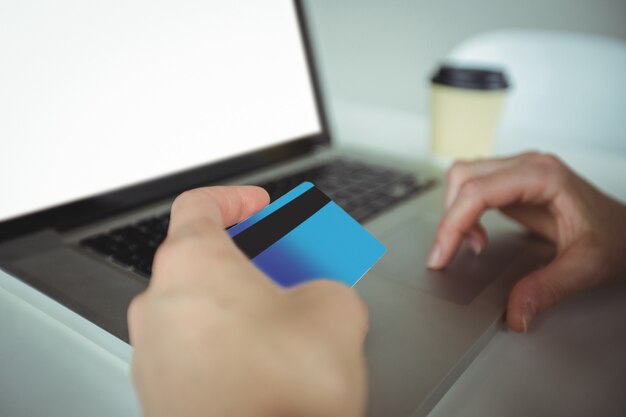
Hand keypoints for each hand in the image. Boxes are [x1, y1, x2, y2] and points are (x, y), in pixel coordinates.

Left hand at [128, 186, 367, 416]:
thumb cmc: (280, 392)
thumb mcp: (335, 310)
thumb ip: (325, 283)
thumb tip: (320, 296)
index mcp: (192, 265)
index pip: (198, 205)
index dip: (234, 198)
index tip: (258, 206)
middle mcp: (159, 304)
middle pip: (200, 260)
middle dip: (249, 260)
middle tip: (287, 271)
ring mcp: (153, 353)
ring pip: (196, 308)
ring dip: (238, 305)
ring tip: (284, 323)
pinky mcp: (159, 395)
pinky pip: (192, 350)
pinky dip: (225, 344)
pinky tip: (263, 365)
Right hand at [428, 152, 625, 331]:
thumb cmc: (618, 237)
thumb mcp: (588, 265)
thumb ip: (549, 288)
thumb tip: (515, 311)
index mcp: (543, 176)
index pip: (479, 191)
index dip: (452, 224)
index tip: (441, 256)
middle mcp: (527, 166)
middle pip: (464, 177)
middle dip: (449, 218)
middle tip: (448, 256)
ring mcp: (519, 172)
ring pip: (464, 178)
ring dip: (455, 213)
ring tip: (471, 245)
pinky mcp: (513, 184)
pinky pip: (474, 188)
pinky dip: (465, 212)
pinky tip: (478, 236)